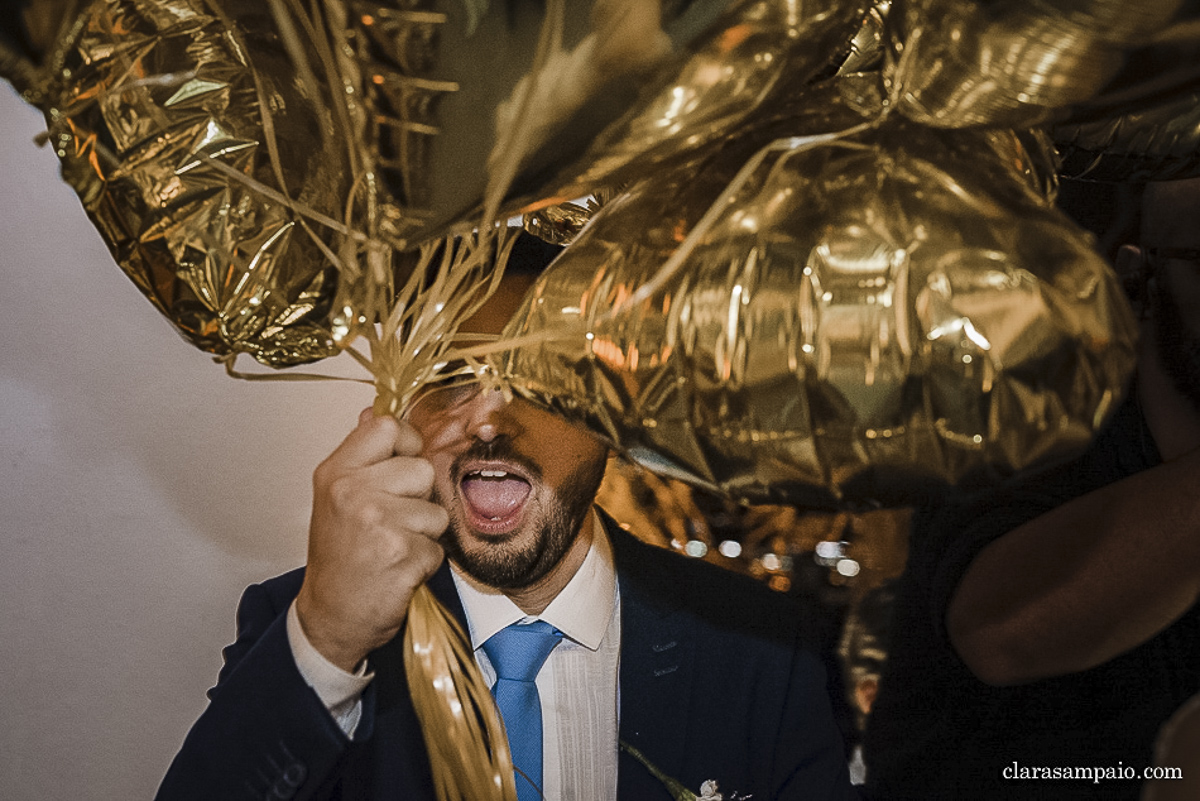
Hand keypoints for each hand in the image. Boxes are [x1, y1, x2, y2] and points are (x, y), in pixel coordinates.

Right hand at [295, 409, 448, 671]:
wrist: (332, 615)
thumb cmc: (339, 555)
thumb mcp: (336, 496)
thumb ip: (361, 454)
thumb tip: (374, 411)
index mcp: (337, 472)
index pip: (388, 426)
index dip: (406, 445)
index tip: (397, 470)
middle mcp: (353, 492)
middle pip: (422, 469)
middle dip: (419, 498)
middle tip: (391, 522)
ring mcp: (378, 524)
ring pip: (436, 511)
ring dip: (424, 534)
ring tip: (393, 547)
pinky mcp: (401, 556)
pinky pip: (438, 547)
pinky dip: (425, 562)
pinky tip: (398, 569)